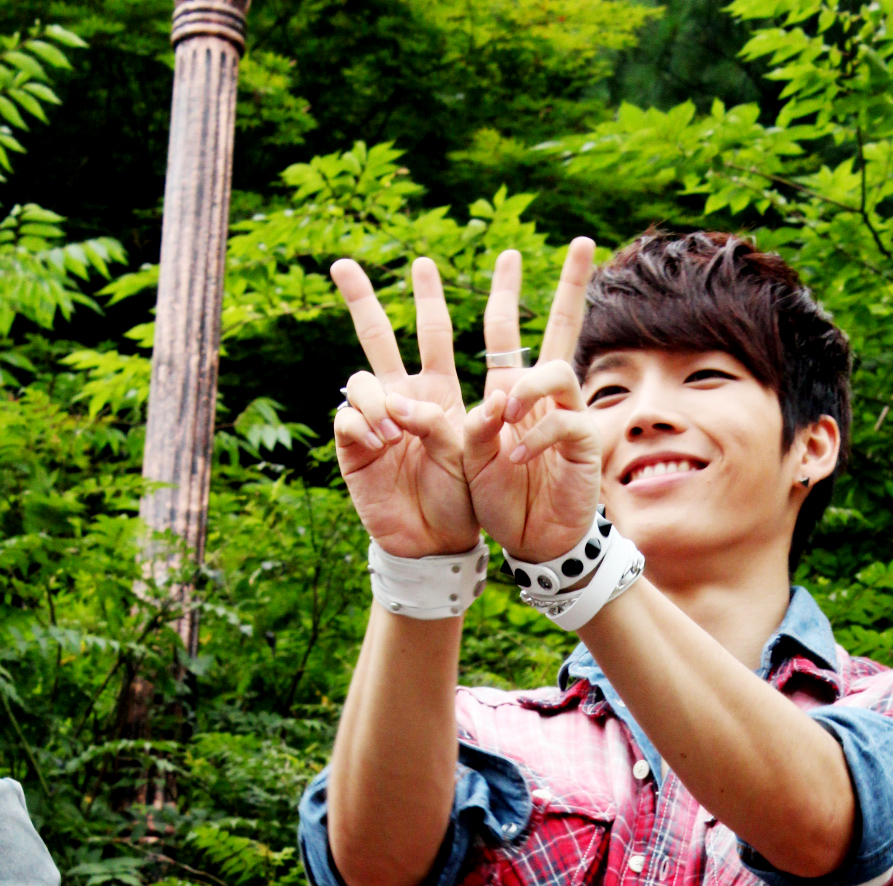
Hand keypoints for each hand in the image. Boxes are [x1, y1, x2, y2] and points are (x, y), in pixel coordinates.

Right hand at [330, 256, 477, 557]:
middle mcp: (402, 396)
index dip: (428, 297)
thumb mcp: (473, 453)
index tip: (422, 262)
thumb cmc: (463, 496)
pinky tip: (381, 443)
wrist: (438, 540)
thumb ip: (457, 423)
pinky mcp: (353, 446)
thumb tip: (410, 405)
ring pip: (359, 378)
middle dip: (361, 299)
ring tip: (397, 432)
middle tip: (343, 264)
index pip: (431, 332)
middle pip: (376, 336)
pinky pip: (347, 418)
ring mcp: (374, 419)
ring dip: (377, 398)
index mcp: (437, 389)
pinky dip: (363, 425)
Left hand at [462, 239, 600, 560]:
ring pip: (558, 371)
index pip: (506, 331)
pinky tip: (514, 456)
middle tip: (584, 242)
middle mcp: (541, 396)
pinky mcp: (582, 444)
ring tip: (506, 411)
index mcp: (509, 391)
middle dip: (572, 285)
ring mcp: (566, 416)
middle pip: (560, 328)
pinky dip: (533, 436)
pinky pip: (562, 422)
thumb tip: (486, 398)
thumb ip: (464, 425)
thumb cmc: (499, 500)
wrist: (530, 541)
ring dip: (528, 385)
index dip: (507, 293)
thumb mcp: (465, 457)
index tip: (509, 253)